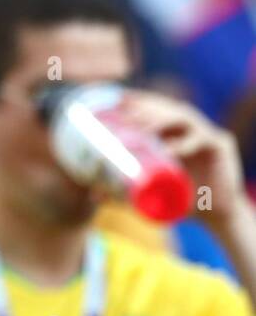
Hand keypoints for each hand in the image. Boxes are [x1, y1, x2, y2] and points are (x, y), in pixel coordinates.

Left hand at [118, 90, 250, 231]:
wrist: (217, 216)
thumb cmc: (183, 200)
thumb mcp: (152, 194)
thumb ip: (125, 192)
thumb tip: (92, 196)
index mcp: (175, 132)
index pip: (157, 109)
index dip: (139, 101)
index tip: (117, 99)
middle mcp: (190, 128)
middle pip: (167, 109)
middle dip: (145, 108)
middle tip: (124, 116)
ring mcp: (207, 134)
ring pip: (183, 118)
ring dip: (162, 119)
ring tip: (142, 129)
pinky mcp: (222, 146)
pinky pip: (203, 139)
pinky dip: (185, 143)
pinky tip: (169, 149)